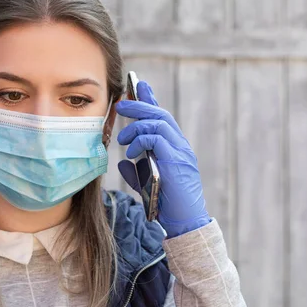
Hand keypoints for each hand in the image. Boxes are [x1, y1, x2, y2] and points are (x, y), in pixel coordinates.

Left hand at [116, 81, 210, 237]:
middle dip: (140, 104)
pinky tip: (131, 151)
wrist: (184, 221)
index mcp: (174, 147)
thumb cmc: (167, 202)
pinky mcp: (176, 160)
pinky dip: (141, 140)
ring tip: (123, 138)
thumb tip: (123, 162)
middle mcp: (180, 145)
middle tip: (122, 102)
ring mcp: (180, 151)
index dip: (151, 100)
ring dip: (137, 125)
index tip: (138, 85)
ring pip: (159, 122)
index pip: (163, 117)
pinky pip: (157, 139)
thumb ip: (135, 170)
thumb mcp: (146, 183)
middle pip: (160, 114)